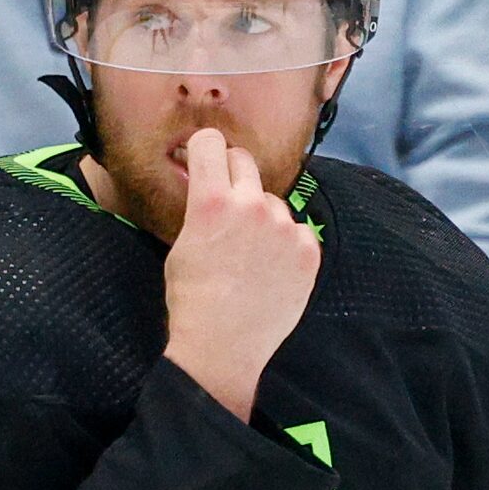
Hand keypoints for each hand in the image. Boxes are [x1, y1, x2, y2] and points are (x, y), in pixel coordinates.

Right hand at [160, 127, 319, 421]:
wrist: (223, 346)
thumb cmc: (192, 300)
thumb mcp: (181, 246)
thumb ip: (199, 210)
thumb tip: (207, 188)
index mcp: (211, 202)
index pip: (210, 143)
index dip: (202, 148)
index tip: (201, 157)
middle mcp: (251, 206)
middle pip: (243, 161)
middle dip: (231, 173)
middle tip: (226, 200)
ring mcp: (284, 227)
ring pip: (271, 201)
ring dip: (261, 215)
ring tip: (249, 254)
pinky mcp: (307, 249)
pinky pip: (295, 230)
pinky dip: (284, 243)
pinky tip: (269, 269)